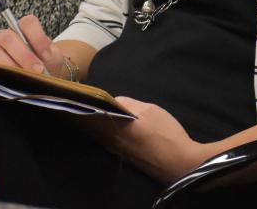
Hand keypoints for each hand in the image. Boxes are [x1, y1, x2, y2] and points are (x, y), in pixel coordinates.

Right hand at [0, 14, 57, 75]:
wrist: (38, 79)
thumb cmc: (45, 64)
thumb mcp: (54, 59)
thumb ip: (51, 56)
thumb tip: (42, 60)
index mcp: (25, 30)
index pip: (27, 22)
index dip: (37, 37)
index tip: (46, 55)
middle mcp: (7, 37)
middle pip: (8, 37)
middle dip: (24, 55)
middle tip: (37, 70)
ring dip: (11, 66)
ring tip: (25, 78)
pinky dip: (2, 74)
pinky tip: (15, 82)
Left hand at [86, 97, 215, 183]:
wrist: (179, 162)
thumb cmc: (165, 133)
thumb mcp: (150, 110)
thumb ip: (129, 104)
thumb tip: (114, 101)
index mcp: (113, 128)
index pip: (90, 115)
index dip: (84, 104)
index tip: (77, 96)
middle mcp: (110, 142)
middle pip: (92, 127)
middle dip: (87, 115)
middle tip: (82, 102)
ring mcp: (117, 151)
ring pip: (100, 135)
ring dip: (95, 124)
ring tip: (91, 111)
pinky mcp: (125, 157)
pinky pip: (107, 141)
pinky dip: (104, 132)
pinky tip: (109, 126)